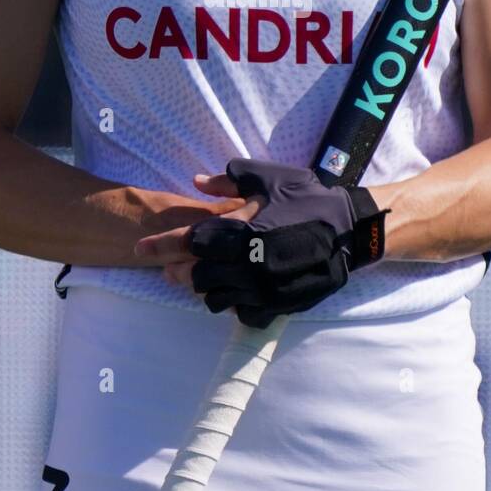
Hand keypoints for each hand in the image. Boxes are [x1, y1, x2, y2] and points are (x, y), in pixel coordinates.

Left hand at [135, 160, 386, 324]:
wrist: (350, 231)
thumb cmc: (308, 198)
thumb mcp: (269, 177)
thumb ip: (229, 179)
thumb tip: (196, 182)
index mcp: (242, 231)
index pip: (188, 242)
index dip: (159, 246)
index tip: (140, 250)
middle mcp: (249, 263)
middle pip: (195, 277)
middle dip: (180, 271)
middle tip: (174, 268)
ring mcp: (264, 288)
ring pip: (214, 299)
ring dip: (206, 289)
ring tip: (209, 277)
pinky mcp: (278, 305)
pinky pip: (242, 313)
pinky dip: (234, 303)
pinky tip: (238, 290)